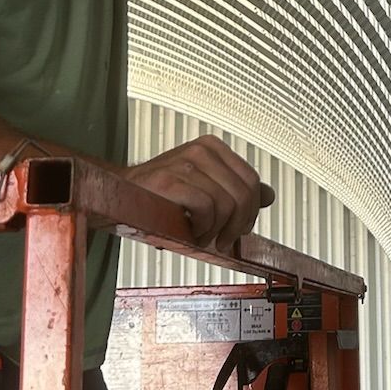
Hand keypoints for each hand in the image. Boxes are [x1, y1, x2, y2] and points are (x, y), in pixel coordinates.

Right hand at [129, 135, 274, 251]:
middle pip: (243, 194)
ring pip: (226, 205)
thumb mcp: (204, 188)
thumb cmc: (163, 195)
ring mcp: (185, 163)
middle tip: (222, 240)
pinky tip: (189, 231)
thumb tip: (268, 195)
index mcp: (213, 148)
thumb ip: (236, 190)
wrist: (122, 194)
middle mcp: (201, 150)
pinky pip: (205, 208)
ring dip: (214, 230)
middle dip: (236, 225)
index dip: (250, 212)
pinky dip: (201, 228)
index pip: (251, 181)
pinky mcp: (169, 180)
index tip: (239, 229)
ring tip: (200, 235)